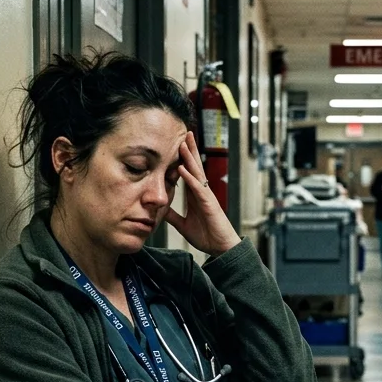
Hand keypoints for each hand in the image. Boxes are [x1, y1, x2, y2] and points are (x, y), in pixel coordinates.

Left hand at [164, 132, 241, 256]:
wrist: (221, 248)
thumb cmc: (207, 236)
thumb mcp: (183, 225)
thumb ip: (173, 215)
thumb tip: (160, 209)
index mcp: (195, 195)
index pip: (187, 172)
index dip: (182, 159)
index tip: (176, 145)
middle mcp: (201, 192)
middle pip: (194, 167)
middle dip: (190, 150)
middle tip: (185, 133)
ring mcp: (206, 196)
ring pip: (197, 173)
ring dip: (189, 158)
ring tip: (183, 144)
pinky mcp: (209, 204)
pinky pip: (198, 188)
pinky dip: (190, 178)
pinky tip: (182, 169)